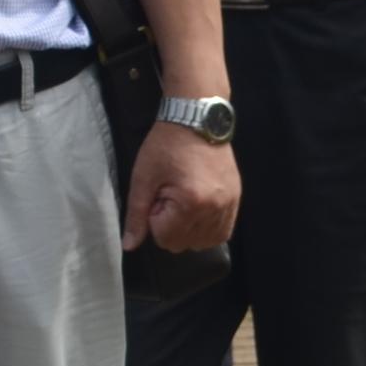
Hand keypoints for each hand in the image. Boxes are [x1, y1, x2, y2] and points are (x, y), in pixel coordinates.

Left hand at [126, 119, 241, 252]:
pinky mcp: (236, 200)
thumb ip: (136, 215)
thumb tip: (129, 246)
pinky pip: (222, 232)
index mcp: (190, 203)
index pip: (165, 238)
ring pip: (204, 243)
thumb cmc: (165, 145)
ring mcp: (229, 205)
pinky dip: (207, 229)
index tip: (157, 196)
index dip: (154, 220)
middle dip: (170, 226)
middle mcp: (214, 209)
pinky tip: (197, 211)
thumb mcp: (143, 178)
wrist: (197, 119)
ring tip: (183, 202)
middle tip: (169, 196)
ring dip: (189, 230)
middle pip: (184, 244)